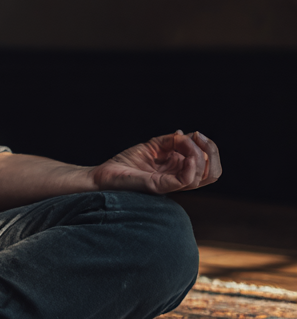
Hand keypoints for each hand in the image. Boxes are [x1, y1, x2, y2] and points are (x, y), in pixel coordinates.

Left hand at [92, 131, 220, 194]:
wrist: (104, 173)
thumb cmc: (127, 162)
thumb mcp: (153, 146)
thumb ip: (171, 141)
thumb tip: (185, 133)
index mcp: (180, 170)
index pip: (209, 165)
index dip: (209, 148)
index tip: (196, 133)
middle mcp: (179, 179)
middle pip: (213, 173)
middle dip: (212, 152)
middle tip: (198, 137)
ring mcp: (171, 184)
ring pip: (202, 177)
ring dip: (200, 155)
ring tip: (186, 142)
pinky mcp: (159, 186)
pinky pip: (184, 181)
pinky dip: (191, 167)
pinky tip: (187, 157)